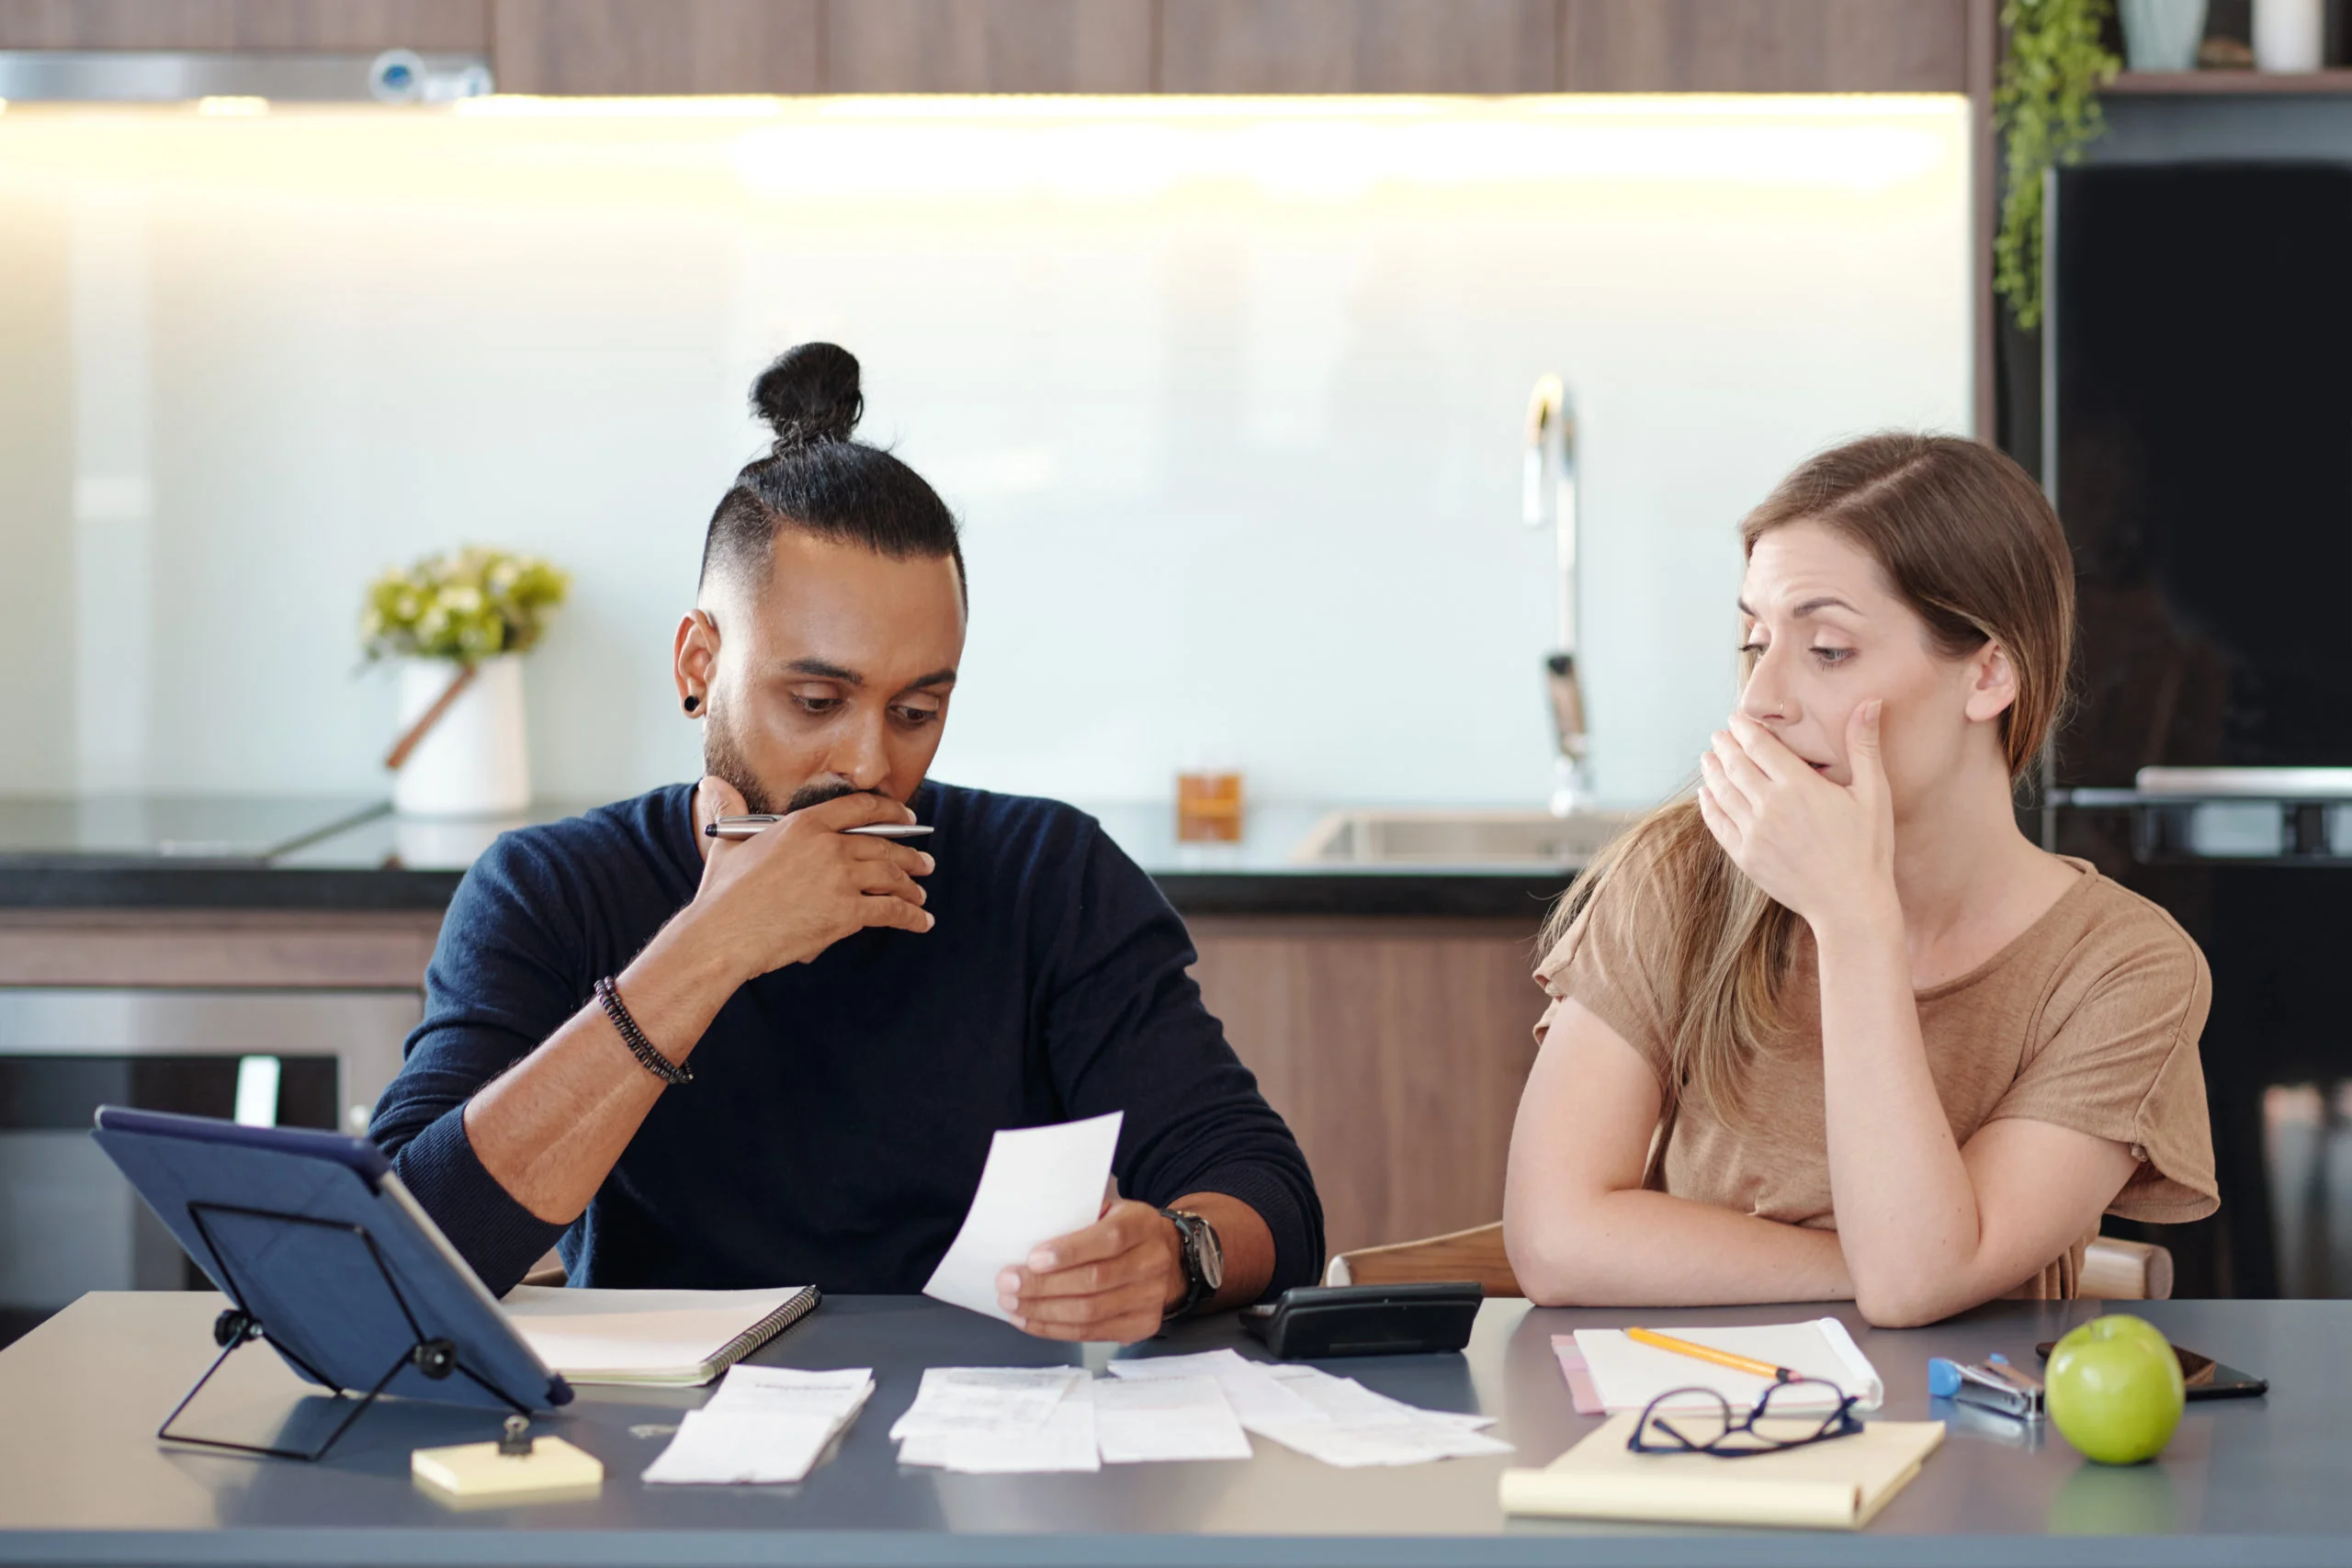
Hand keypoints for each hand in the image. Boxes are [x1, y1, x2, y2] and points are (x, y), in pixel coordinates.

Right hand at [686, 776, 934, 981]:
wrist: (723, 935)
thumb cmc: (722, 895)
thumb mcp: (727, 843)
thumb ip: (730, 809)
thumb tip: (712, 783)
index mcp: (804, 824)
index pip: (860, 808)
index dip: (891, 812)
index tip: (907, 818)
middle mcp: (829, 846)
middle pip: (884, 845)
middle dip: (910, 854)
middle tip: (924, 862)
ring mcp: (841, 878)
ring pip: (892, 876)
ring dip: (912, 885)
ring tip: (921, 892)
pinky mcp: (847, 912)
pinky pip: (891, 910)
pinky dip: (912, 916)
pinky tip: (921, 921)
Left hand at [996, 1194, 1184, 1345]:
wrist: (1169, 1257)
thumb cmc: (1123, 1231)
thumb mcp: (1109, 1210)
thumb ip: (1078, 1219)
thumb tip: (1025, 1235)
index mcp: (1142, 1225)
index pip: (1107, 1239)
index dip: (1069, 1251)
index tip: (1032, 1258)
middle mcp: (1152, 1262)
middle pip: (1094, 1281)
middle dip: (1044, 1286)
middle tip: (1007, 1284)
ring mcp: (1150, 1298)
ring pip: (1090, 1312)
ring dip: (1044, 1311)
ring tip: (1012, 1305)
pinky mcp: (1141, 1325)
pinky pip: (1092, 1333)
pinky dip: (1055, 1329)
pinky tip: (1030, 1321)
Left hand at [1696, 703, 1893, 930]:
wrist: (1851, 905)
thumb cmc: (1868, 849)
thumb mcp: (1874, 793)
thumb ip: (1864, 745)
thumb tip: (1870, 701)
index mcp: (1798, 785)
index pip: (1759, 745)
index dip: (1744, 729)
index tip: (1736, 719)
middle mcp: (1769, 805)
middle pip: (1735, 764)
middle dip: (1725, 745)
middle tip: (1719, 735)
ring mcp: (1753, 833)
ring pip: (1722, 792)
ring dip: (1712, 771)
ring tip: (1708, 757)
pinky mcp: (1745, 857)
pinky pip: (1718, 824)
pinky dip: (1708, 805)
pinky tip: (1706, 795)